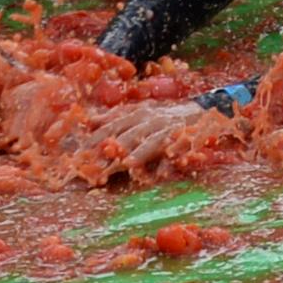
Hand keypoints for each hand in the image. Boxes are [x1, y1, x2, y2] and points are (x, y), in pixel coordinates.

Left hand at [92, 99, 212, 175]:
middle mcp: (151, 119)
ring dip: (141, 151)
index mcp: (138, 114)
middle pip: (129, 133)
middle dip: (112, 148)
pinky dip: (170, 160)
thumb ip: (117, 118)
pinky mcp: (186, 138)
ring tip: (128, 163)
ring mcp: (169, 129)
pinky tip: (162, 173)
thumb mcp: (141, 112)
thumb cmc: (167, 115)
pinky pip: (177, 150)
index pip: (111, 126)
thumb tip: (90, 121)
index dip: (94, 140)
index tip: (77, 154)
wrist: (205, 109)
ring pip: (152, 140)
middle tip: (97, 164)